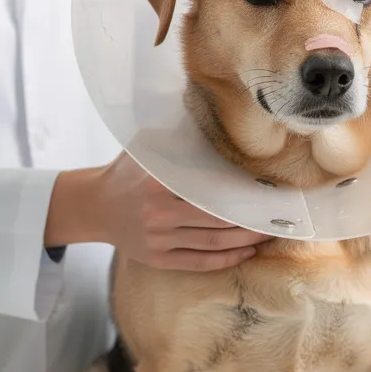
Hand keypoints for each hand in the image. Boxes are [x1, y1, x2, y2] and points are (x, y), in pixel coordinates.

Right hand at [47, 152, 272, 269]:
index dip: (240, 191)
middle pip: (218, 219)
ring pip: (214, 243)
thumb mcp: (144, 147)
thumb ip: (175, 135)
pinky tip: (247, 252)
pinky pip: (200, 262)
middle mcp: (158, 213)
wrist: (94, 206)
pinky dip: (227, 259)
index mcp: (157, 183)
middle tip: (277, 215)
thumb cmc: (127, 172)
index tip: (266, 188)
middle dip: (251, 219)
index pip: (209, 188)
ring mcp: (158, 240)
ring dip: (246, 240)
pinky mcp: (158, 259)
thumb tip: (207, 109)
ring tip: (268, 233)